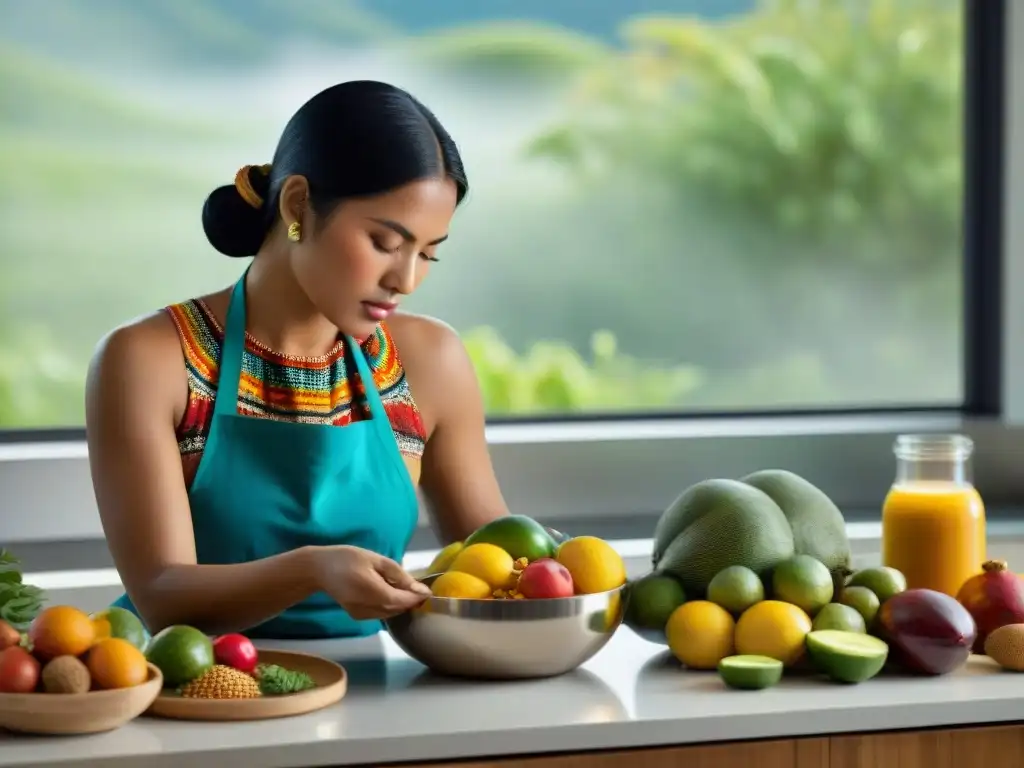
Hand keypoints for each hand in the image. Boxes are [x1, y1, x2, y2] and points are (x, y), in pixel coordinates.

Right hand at [309, 546, 431, 619]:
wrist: (319, 569)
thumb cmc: (348, 558)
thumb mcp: (376, 559)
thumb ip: (399, 575)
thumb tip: (420, 589)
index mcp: (370, 590)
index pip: (400, 601)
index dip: (416, 598)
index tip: (428, 591)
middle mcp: (365, 607)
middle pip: (396, 609)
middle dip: (409, 601)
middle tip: (417, 588)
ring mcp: (360, 614)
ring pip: (389, 614)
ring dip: (400, 604)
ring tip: (402, 588)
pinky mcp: (357, 616)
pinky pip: (380, 614)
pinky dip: (389, 606)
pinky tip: (388, 593)